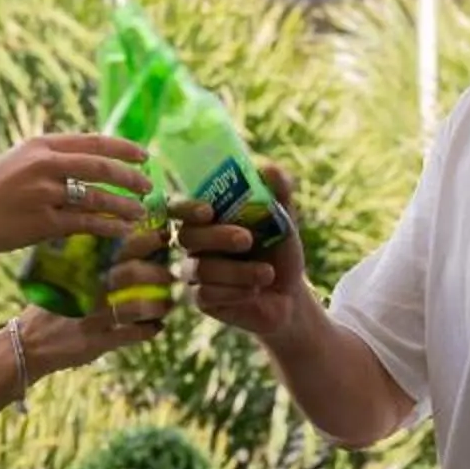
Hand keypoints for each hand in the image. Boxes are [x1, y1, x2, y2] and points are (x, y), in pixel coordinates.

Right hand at [0, 134, 148, 261]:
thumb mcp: (16, 162)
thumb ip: (48, 160)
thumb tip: (84, 163)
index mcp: (39, 144)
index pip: (92, 141)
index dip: (122, 147)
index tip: (143, 155)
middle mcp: (44, 164)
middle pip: (101, 166)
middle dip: (130, 176)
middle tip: (148, 184)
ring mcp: (44, 193)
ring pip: (97, 196)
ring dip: (124, 204)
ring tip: (140, 211)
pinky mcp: (42, 222)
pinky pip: (85, 223)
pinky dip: (108, 226)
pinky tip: (122, 230)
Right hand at [27, 226, 178, 373]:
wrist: (29, 344)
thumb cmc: (52, 307)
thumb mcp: (61, 277)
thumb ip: (86, 261)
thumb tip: (122, 242)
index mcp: (83, 269)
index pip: (117, 248)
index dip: (144, 240)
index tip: (163, 236)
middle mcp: (89, 290)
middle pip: (131, 274)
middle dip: (158, 273)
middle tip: (171, 276)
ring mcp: (93, 317)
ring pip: (136, 306)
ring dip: (159, 305)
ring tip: (168, 304)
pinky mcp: (97, 342)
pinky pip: (131, 334)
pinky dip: (149, 330)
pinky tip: (155, 327)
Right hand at [176, 162, 311, 343]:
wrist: (290, 294)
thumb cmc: (279, 251)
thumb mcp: (284, 220)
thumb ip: (279, 194)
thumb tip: (270, 168)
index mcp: (208, 219)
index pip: (180, 207)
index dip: (186, 207)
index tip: (208, 210)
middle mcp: (195, 243)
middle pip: (188, 236)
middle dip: (218, 237)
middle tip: (247, 239)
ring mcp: (194, 272)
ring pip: (200, 269)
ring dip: (237, 271)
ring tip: (267, 274)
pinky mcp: (201, 300)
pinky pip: (205, 294)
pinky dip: (234, 292)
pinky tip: (253, 291)